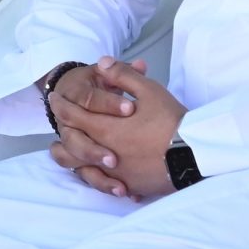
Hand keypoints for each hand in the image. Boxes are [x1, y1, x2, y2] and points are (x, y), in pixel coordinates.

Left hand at [54, 57, 187, 200]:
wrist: (194, 154)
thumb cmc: (171, 121)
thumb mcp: (148, 90)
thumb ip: (122, 75)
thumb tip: (102, 62)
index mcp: (104, 128)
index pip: (72, 115)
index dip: (60, 105)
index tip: (54, 98)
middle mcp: (104, 153)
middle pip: (70, 142)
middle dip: (61, 128)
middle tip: (57, 120)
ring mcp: (115, 173)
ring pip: (80, 168)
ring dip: (69, 157)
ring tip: (62, 150)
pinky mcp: (129, 186)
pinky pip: (103, 184)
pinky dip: (94, 176)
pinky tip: (94, 171)